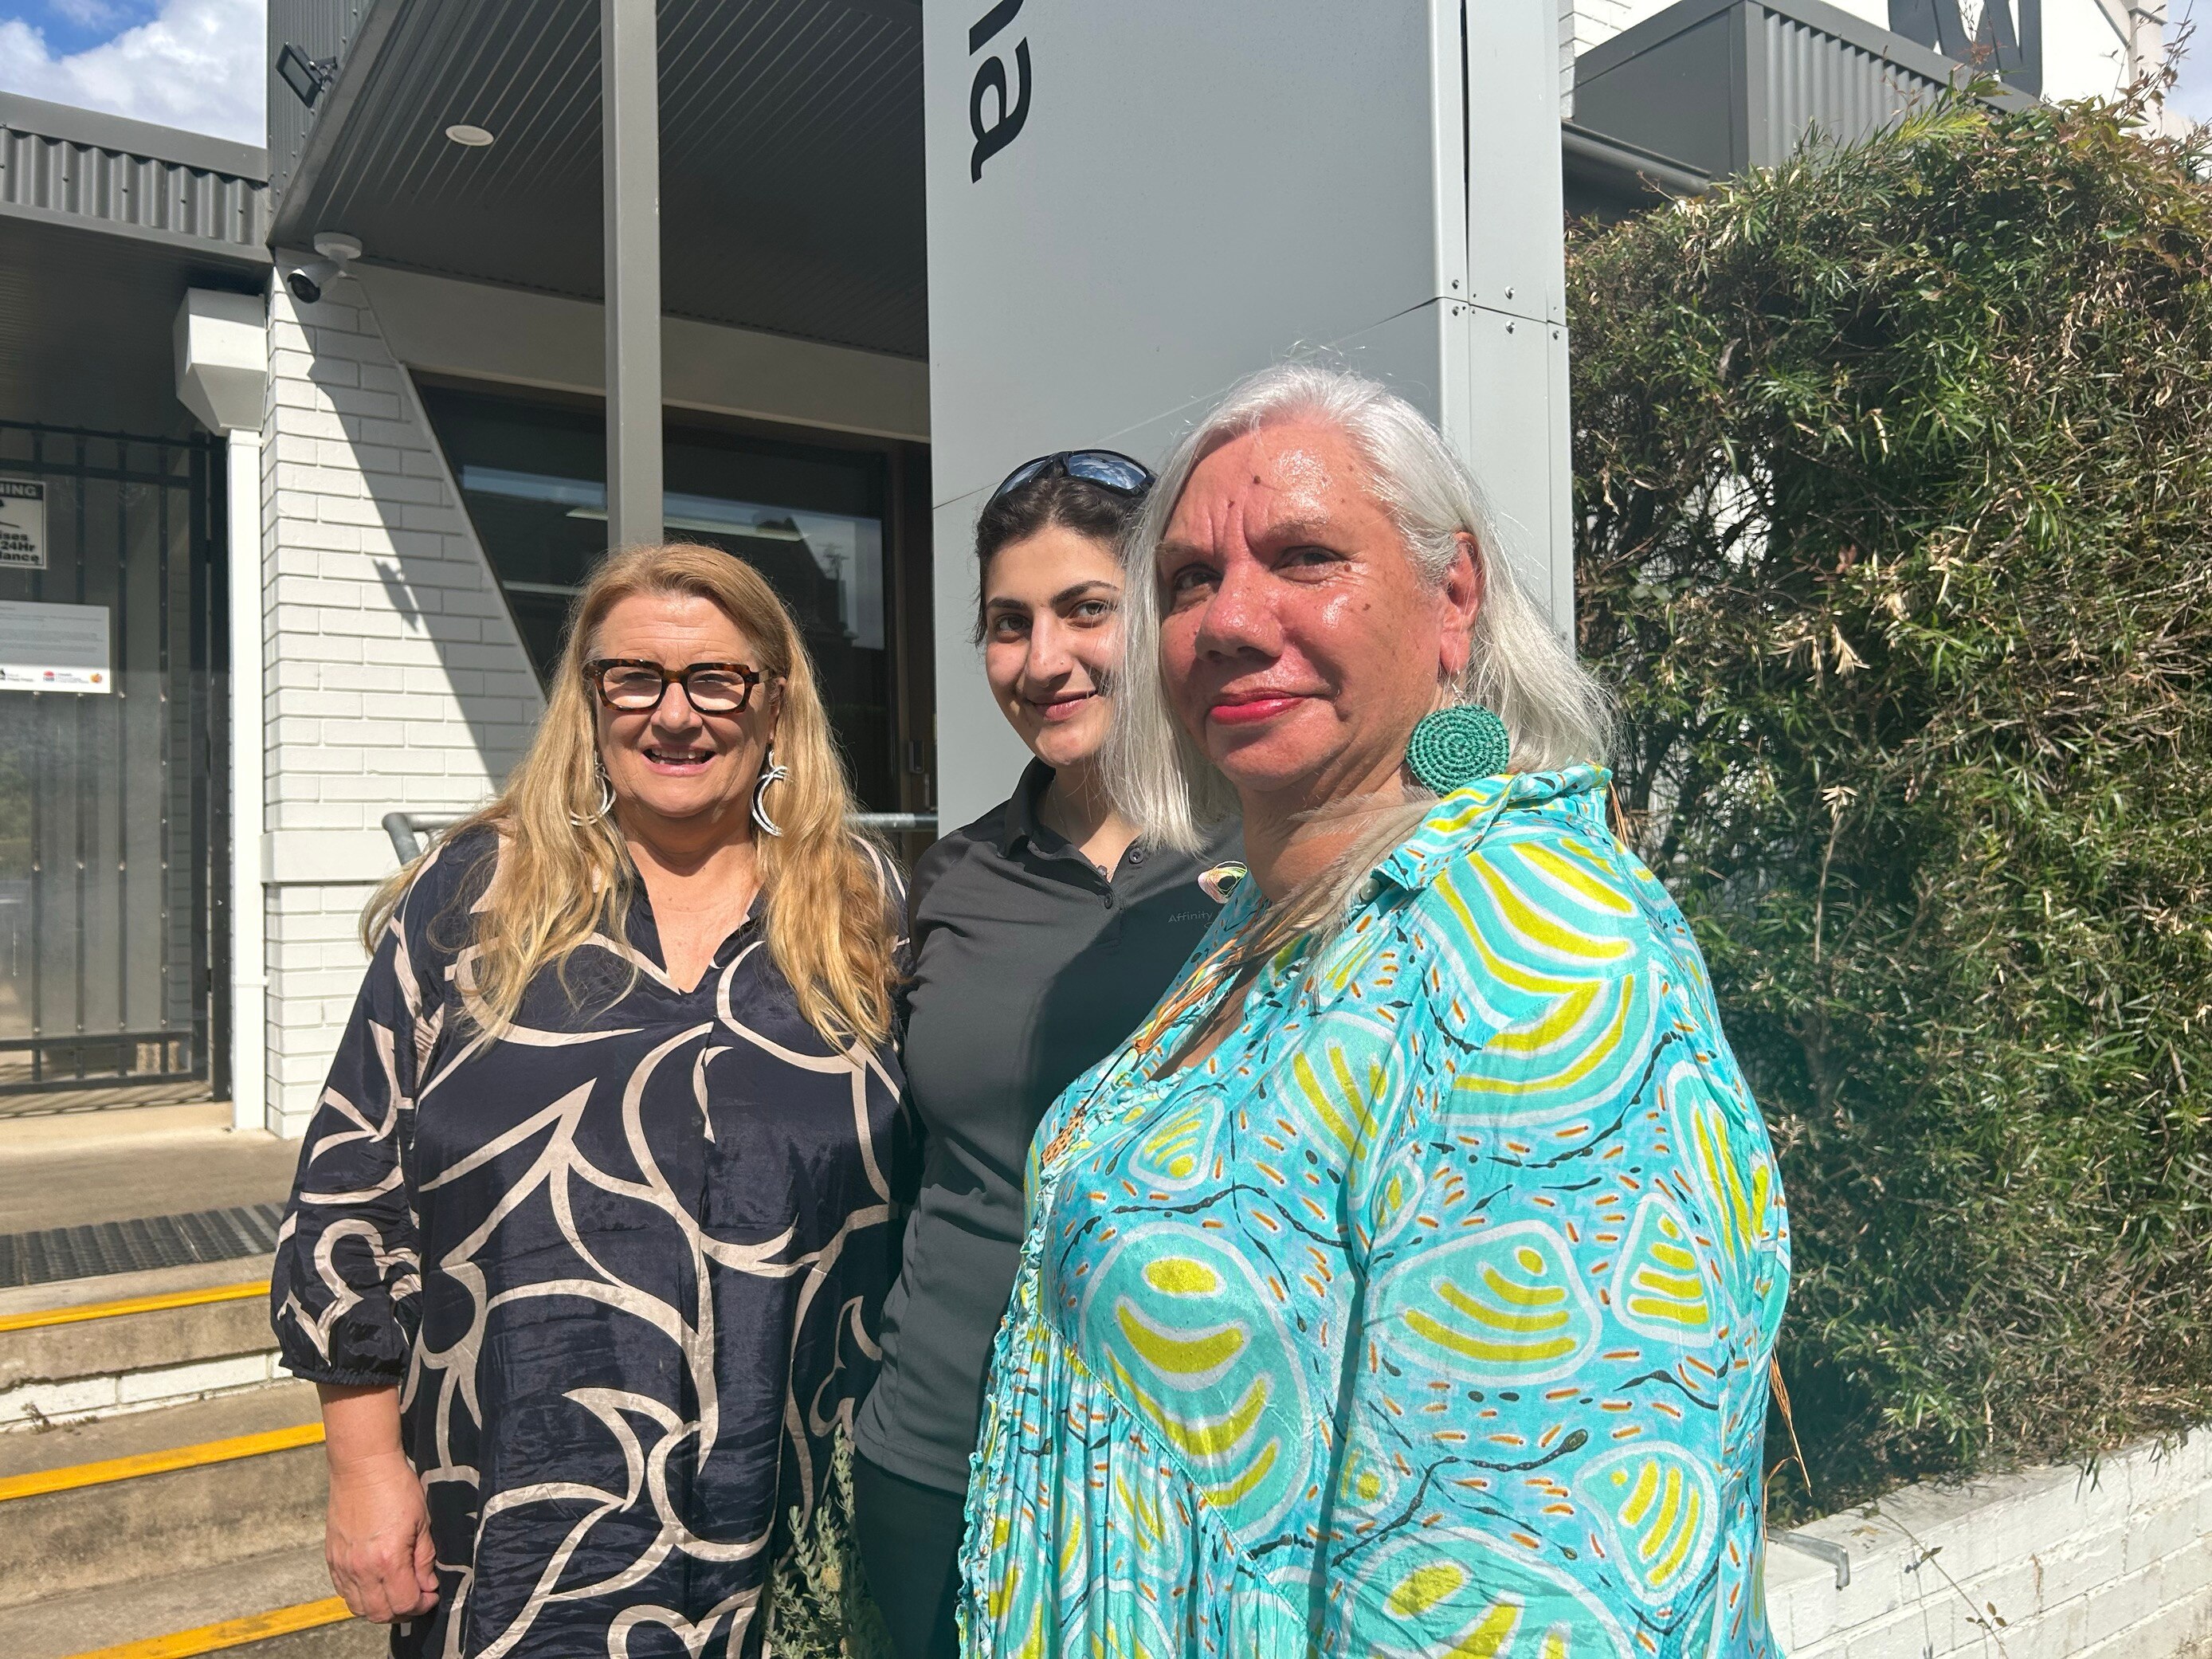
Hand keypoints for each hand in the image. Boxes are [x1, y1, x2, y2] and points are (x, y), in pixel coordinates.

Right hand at [325, 1448, 438, 1622]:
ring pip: (359, 1607)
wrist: (363, 1467)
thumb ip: (425, 1559)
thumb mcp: (423, 1522)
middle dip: (402, 1611)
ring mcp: (343, 1565)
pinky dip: (360, 1595)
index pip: (404, 1603)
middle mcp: (361, 1568)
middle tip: (416, 1597)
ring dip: (379, 1607)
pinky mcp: (332, 1559)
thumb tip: (427, 1584)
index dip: (422, 1604)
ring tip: (396, 1591)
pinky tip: (375, 1583)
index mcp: (388, 1560)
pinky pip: (343, 1592)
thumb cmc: (396, 1487)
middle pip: (379, 1613)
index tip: (430, 1595)